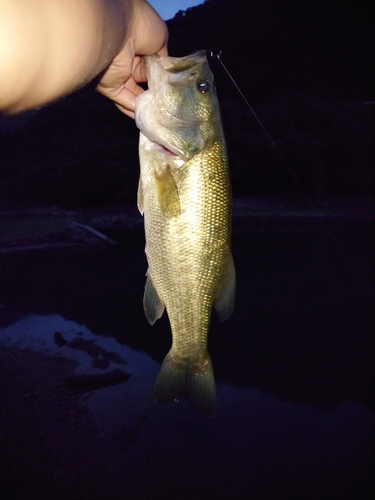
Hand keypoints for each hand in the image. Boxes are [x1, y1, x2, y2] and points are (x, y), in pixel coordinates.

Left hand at [96, 0, 167, 118]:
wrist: (116, 28)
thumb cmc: (140, 25)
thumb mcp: (161, 37)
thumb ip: (163, 58)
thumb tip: (166, 75)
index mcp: (139, 46)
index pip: (152, 66)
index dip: (163, 77)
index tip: (174, 88)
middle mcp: (128, 61)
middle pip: (144, 82)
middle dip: (157, 92)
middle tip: (170, 102)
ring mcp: (118, 75)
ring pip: (135, 94)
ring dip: (147, 104)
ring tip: (162, 113)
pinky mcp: (110, 87)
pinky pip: (125, 101)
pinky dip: (136, 110)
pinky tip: (149, 116)